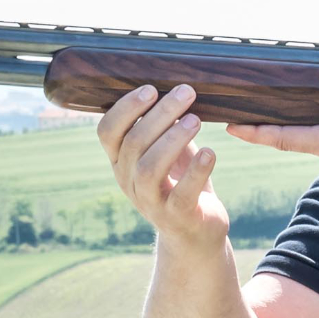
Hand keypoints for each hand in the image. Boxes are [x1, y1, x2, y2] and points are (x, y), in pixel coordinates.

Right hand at [96, 82, 228, 249]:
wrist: (196, 233)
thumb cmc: (181, 182)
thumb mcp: (168, 152)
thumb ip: (165, 126)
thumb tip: (173, 84)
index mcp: (121, 162)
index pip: (107, 132)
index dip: (125, 108)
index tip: (151, 88)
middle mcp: (129, 182)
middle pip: (134, 143)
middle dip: (159, 114)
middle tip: (186, 93)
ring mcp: (150, 202)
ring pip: (149, 168)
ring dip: (173, 139)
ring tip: (196, 120)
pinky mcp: (177, 217)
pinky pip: (182, 193)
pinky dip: (196, 171)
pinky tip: (211, 152)